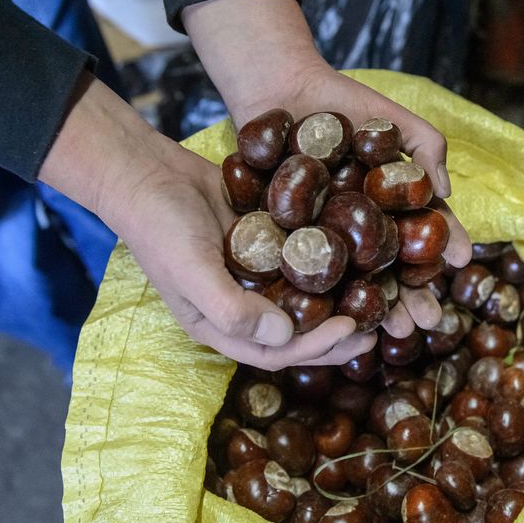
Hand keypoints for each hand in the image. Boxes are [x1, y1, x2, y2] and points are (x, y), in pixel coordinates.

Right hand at [40, 73, 375, 369]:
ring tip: (373, 295)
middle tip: (376, 326)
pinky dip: (324, 260)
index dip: (315, 347)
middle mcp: (240, 304)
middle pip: (296, 330)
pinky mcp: (264, 240)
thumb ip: (233, 309)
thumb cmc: (161, 227)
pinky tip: (355, 253)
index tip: (352, 330)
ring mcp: (254, 272)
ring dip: (335, 299)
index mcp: (219, 325)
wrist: (146, 171)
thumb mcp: (191, 272)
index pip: (275, 351)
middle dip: (335, 334)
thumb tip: (285, 334)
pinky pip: (298, 257)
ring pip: (302, 295)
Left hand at [183, 0, 472, 337]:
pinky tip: (336, 315)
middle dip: (410, 299)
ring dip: (373, 309)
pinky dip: (319, 297)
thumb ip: (426, 148)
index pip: (420, 237)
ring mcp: (321, 239)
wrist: (280, 88)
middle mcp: (357, 231)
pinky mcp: (283, 241)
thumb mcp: (393, 121)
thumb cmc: (342, 102)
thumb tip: (446, 193)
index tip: (459, 265)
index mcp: (387, 208)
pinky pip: (302, 273)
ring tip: (389, 329)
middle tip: (423, 321)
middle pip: (389, 272)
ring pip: (351, 282)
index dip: (441, 252)